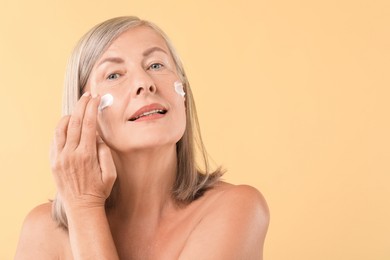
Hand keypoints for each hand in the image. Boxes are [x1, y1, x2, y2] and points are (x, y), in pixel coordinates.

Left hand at [50, 93, 116, 211]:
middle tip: (88, 95)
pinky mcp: (53, 162)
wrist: (82, 207)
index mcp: (86, 155)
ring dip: (70, 115)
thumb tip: (97, 136)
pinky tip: (68, 125)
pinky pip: (55, 139)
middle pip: (75, 121)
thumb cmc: (100, 190)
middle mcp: (70, 154)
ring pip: (61, 128)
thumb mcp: (111, 173)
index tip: (96, 98)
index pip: (88, 124)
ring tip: (78, 108)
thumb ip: (104, 152)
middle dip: (82, 105)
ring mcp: (59, 158)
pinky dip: (61, 128)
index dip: (92, 108)